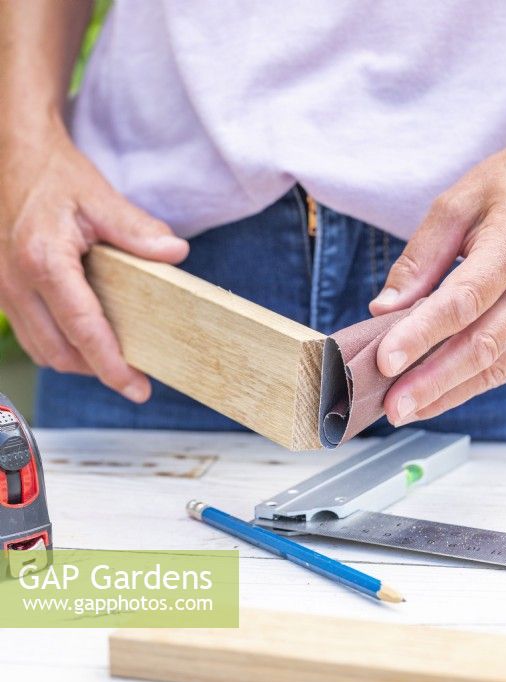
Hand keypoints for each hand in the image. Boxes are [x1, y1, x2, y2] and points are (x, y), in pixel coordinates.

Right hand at [0, 117, 188, 401]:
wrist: (12, 156)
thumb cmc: (54, 176)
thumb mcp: (100, 198)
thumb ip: (137, 231)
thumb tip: (174, 254)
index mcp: (42, 260)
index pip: (83, 330)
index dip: (111, 366)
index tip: (136, 387)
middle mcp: (16, 282)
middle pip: (60, 352)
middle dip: (97, 370)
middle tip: (133, 375)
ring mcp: (2, 290)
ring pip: (42, 351)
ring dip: (77, 362)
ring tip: (111, 358)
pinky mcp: (0, 291)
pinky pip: (29, 335)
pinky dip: (58, 346)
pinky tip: (82, 339)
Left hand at [369, 134, 505, 425]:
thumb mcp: (460, 204)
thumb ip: (420, 258)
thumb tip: (384, 308)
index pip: (461, 302)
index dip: (421, 336)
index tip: (386, 361)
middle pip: (481, 345)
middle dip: (432, 382)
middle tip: (394, 408)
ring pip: (498, 365)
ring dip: (450, 393)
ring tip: (409, 410)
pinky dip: (472, 384)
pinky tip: (440, 395)